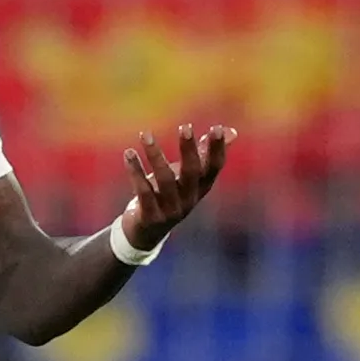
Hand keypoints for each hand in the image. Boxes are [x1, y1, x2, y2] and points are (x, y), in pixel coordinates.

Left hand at [118, 125, 235, 254]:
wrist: (146, 233)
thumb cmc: (169, 196)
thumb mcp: (188, 177)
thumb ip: (205, 154)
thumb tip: (230, 131)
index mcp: (201, 188)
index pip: (214, 167)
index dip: (217, 149)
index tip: (216, 128)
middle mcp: (189, 199)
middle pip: (192, 172)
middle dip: (189, 149)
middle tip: (185, 127)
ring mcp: (171, 210)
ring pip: (165, 180)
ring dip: (155, 155)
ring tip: (145, 134)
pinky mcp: (151, 216)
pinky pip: (143, 191)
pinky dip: (135, 172)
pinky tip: (129, 153)